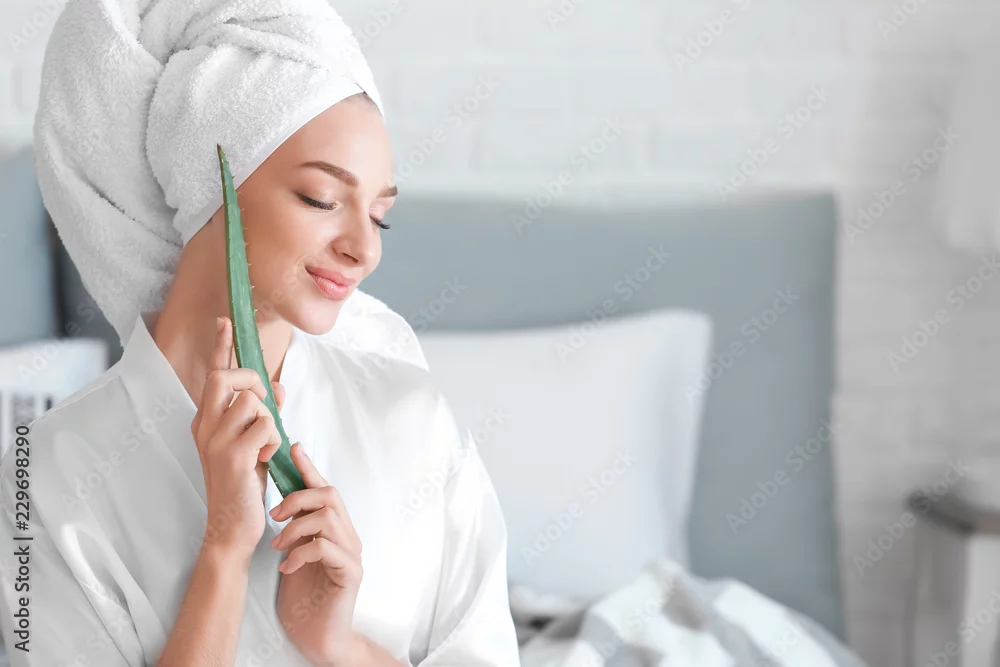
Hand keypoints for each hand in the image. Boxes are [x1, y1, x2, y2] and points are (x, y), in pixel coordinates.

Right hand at [190, 316, 283, 563]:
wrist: (232, 527)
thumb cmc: (244, 486)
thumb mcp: (255, 444)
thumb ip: (262, 415)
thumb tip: (277, 387)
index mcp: (207, 421)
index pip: (213, 374)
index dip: (220, 346)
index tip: (224, 320)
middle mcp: (204, 425)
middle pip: (227, 376)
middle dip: (253, 382)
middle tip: (264, 409)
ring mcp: (215, 439)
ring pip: (253, 402)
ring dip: (270, 423)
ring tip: (264, 448)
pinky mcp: (231, 454)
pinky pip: (265, 425)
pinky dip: (273, 440)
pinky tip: (264, 460)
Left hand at [273, 443, 364, 666]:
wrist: (319, 637)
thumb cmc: (305, 598)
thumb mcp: (293, 554)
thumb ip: (293, 529)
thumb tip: (278, 503)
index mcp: (334, 529)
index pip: (324, 490)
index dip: (309, 468)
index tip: (294, 448)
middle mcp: (348, 536)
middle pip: (330, 495)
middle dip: (298, 498)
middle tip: (274, 515)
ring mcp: (352, 554)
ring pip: (327, 518)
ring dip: (296, 528)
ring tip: (279, 546)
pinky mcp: (350, 573)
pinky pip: (326, 548)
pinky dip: (301, 553)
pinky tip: (287, 567)